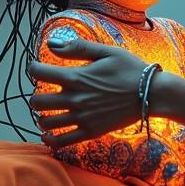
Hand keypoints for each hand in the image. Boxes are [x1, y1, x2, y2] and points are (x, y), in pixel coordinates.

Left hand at [29, 38, 147, 148]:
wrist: (151, 94)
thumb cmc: (130, 69)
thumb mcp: (106, 51)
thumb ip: (77, 48)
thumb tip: (51, 44)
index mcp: (76, 77)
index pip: (38, 72)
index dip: (33, 67)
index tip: (38, 67)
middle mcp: (75, 99)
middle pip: (37, 101)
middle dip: (36, 94)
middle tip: (45, 91)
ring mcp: (82, 118)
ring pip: (46, 122)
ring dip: (42, 116)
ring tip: (49, 111)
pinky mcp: (90, 132)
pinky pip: (62, 141)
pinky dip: (50, 139)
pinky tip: (48, 134)